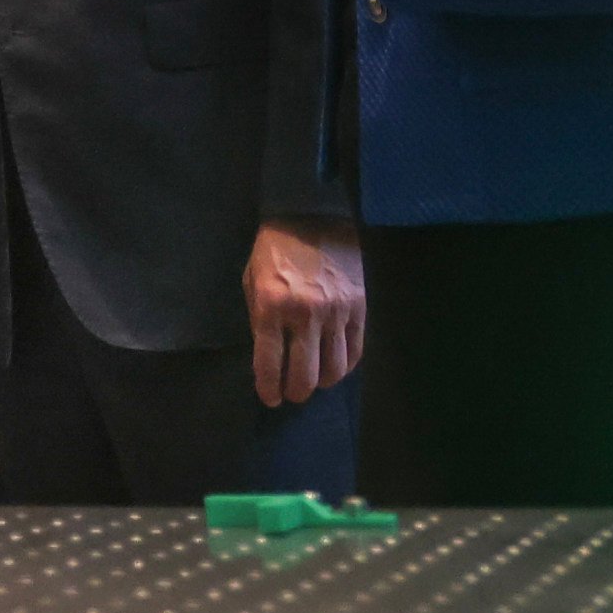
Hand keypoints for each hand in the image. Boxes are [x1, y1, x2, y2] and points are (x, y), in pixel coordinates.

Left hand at [246, 216, 364, 407]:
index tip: (270, 397)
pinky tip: (334, 365)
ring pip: (334, 370)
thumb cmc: (275, 250)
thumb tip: (269, 358)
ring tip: (314, 380)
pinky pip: (355, 351)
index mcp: (271, 305)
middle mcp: (304, 313)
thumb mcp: (253, 281)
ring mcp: (336, 311)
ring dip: (322, 383)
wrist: (312, 215)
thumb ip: (259, 320)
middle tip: (292, 393)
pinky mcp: (359, 307)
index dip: (268, 388)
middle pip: (304, 375)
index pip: (269, 363)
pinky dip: (344, 366)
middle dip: (295, 392)